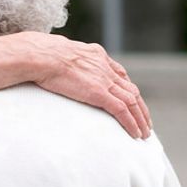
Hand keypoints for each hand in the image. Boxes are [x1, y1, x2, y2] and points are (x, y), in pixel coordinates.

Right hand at [27, 33, 151, 138]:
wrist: (42, 55)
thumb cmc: (41, 54)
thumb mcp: (59, 52)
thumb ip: (66, 59)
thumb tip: (55, 65)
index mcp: (97, 55)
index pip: (120, 74)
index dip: (128, 90)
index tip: (132, 101)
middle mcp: (105, 66)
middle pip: (131, 90)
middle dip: (140, 107)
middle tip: (146, 122)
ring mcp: (103, 80)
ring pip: (132, 102)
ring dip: (140, 119)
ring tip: (145, 133)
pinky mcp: (98, 93)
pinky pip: (122, 110)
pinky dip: (131, 123)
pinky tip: (136, 134)